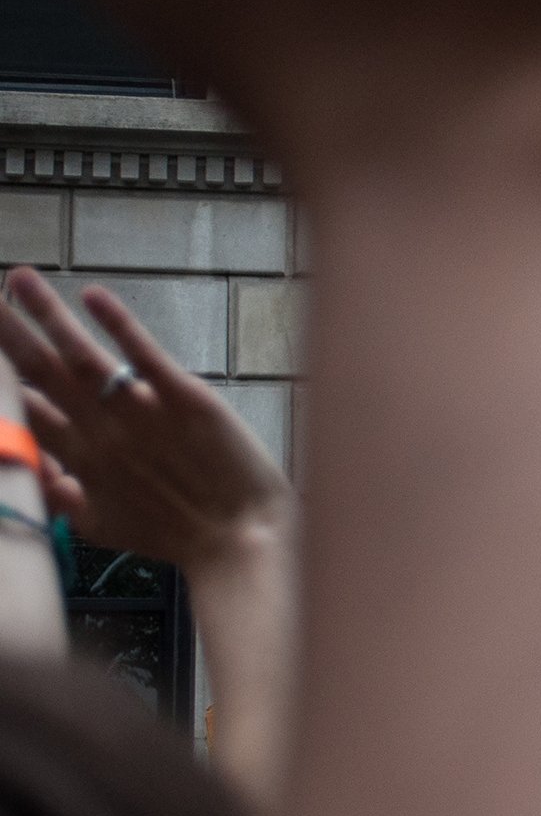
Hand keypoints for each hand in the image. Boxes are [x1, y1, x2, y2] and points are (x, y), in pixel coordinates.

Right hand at [0, 267, 292, 572]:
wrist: (241, 538)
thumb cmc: (177, 533)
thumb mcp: (102, 526)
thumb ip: (60, 497)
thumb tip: (30, 469)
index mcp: (80, 461)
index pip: (25, 413)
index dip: (1, 387)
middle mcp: (101, 431)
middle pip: (42, 373)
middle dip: (8, 334)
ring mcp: (140, 412)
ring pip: (81, 354)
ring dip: (47, 314)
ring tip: (19, 277)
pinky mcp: (184, 397)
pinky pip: (143, 352)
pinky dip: (117, 322)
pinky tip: (92, 295)